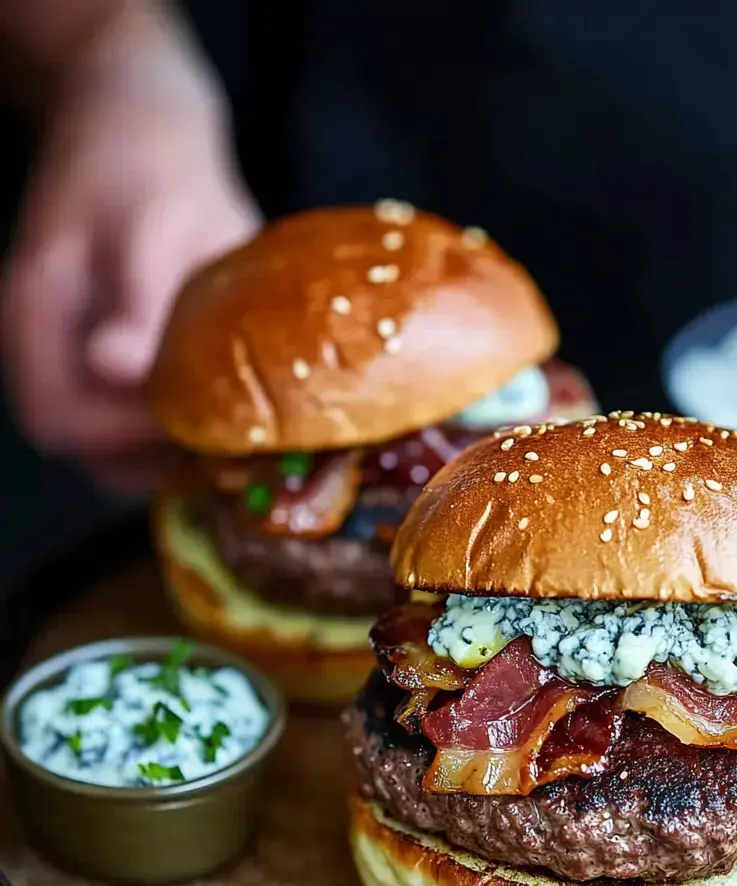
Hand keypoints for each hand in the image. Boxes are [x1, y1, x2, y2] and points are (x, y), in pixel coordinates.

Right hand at [1, 11, 260, 490]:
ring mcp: (68, 346)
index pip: (60, 421)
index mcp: (38, 307)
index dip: (128, 444)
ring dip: (165, 450)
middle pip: (83, 448)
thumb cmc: (151, 156)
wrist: (139, 110)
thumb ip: (137, 300)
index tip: (205, 430)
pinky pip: (125, 415)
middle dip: (153, 459)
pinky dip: (170, 427)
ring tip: (234, 432)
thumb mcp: (156, 220)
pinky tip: (220, 411)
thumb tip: (114, 372)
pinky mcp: (99, 349)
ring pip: (105, 441)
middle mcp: (42, 339)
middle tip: (234, 444)